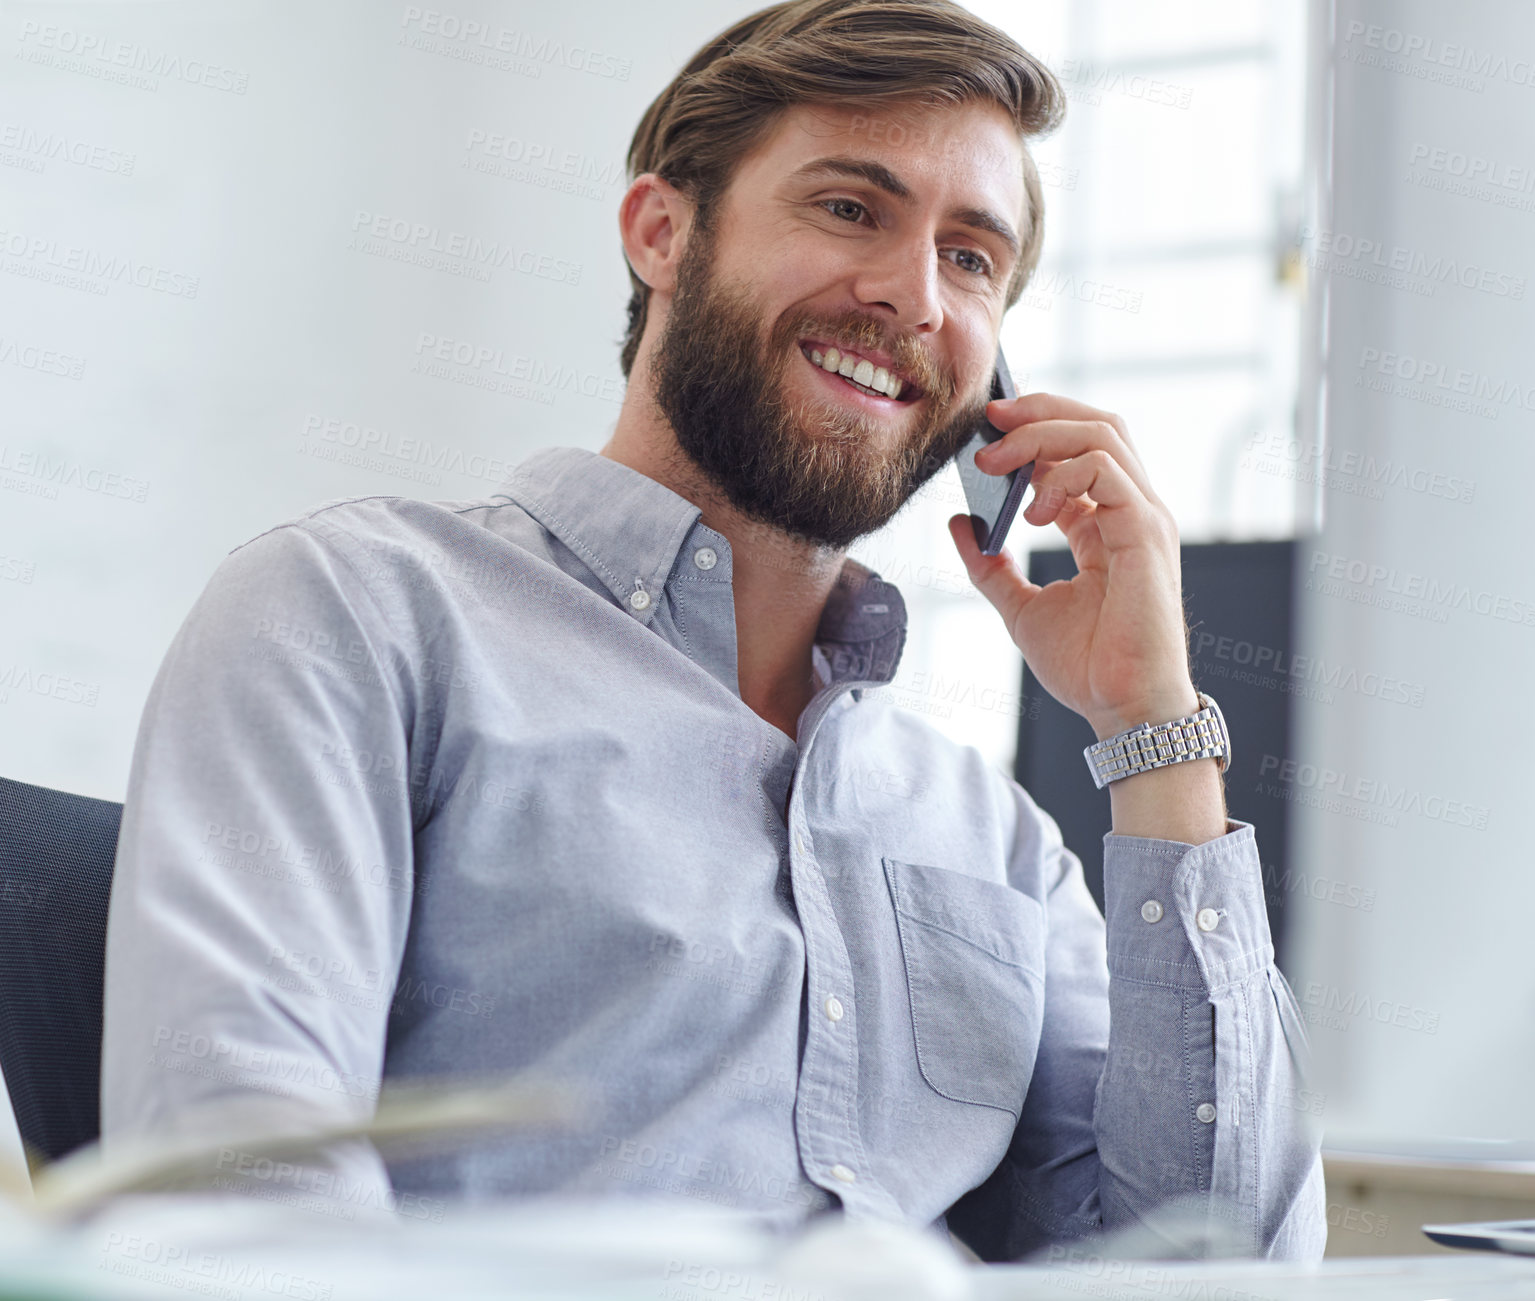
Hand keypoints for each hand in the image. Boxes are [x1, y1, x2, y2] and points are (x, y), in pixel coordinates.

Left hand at [946, 392, 1197, 739]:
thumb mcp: (1019, 608)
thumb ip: (989, 565)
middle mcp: (1131, 511)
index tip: (983, 428)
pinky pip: (1106, 470)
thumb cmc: (1088, 666)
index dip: (1032, 429)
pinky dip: (1061, 476)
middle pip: (1097, 423)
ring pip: (1103, 433)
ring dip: (1040, 435)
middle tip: (987, 418)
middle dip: (1039, 410)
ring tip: (995, 463)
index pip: (1077, 449)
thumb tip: (958, 522)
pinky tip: (1032, 513)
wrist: (1121, 710)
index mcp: (1106, 524)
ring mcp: (1144, 517)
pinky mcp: (1146, 532)